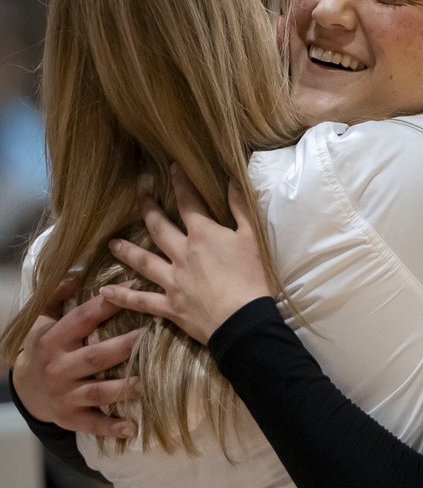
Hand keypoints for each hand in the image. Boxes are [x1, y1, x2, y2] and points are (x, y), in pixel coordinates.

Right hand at [12, 281, 140, 437]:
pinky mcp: (70, 418)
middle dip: (124, 346)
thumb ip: (58, 296)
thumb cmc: (44, 348)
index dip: (110, 302)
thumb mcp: (43, 320)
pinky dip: (111, 427)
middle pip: (96, 355)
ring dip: (125, 388)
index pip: (84, 318)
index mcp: (54, 339)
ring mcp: (66, 394)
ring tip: (149, 381)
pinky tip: (132, 428)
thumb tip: (78, 272)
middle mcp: (60, 367)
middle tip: (152, 335)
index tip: (136, 288)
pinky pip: (92, 424)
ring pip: (99, 391)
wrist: (26, 390)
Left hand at [100, 166, 274, 344]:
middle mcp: (181, 253)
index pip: (189, 202)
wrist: (243, 321)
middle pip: (158, 227)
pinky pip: (141, 300)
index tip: (172, 166)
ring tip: (112, 244)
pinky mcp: (170, 306)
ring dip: (126, 251)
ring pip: (143, 261)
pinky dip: (123, 297)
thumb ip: (241, 208)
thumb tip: (233, 180)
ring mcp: (172, 280)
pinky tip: (106, 292)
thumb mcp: (253, 238)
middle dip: (148, 208)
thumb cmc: (252, 278)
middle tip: (138, 195)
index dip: (181, 182)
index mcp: (203, 235)